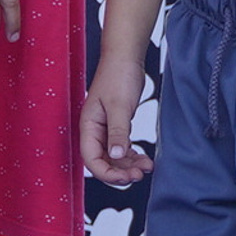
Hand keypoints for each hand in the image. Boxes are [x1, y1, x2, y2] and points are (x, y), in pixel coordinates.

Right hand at [80, 62, 153, 182]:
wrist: (126, 56)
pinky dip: (133, 155)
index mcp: (88, 126)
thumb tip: (117, 155)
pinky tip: (144, 159)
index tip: (125, 178)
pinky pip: (123, 147)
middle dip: (120, 172)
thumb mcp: (119, 105)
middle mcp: (94, 130)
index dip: (106, 173)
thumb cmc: (118, 75)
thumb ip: (118, 131)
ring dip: (129, 165)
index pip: (91, 159)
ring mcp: (106, 128)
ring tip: (147, 168)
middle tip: (139, 175)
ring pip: (114, 156)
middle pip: (103, 161)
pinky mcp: (117, 124)